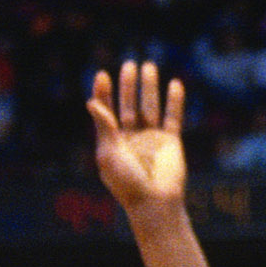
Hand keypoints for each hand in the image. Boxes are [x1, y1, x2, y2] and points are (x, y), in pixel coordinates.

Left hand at [88, 58, 187, 217]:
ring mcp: (151, 138)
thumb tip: (91, 102)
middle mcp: (130, 137)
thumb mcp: (109, 153)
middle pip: (128, 105)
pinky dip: (174, 101)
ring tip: (149, 66)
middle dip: (128, 85)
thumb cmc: (126, 182)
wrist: (154, 202)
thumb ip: (104, 126)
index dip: (104, 93)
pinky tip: (174, 84)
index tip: (102, 75)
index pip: (106, 111)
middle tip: (129, 64)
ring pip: (150, 106)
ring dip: (150, 87)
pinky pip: (173, 117)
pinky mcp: (170, 141)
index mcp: (111, 141)